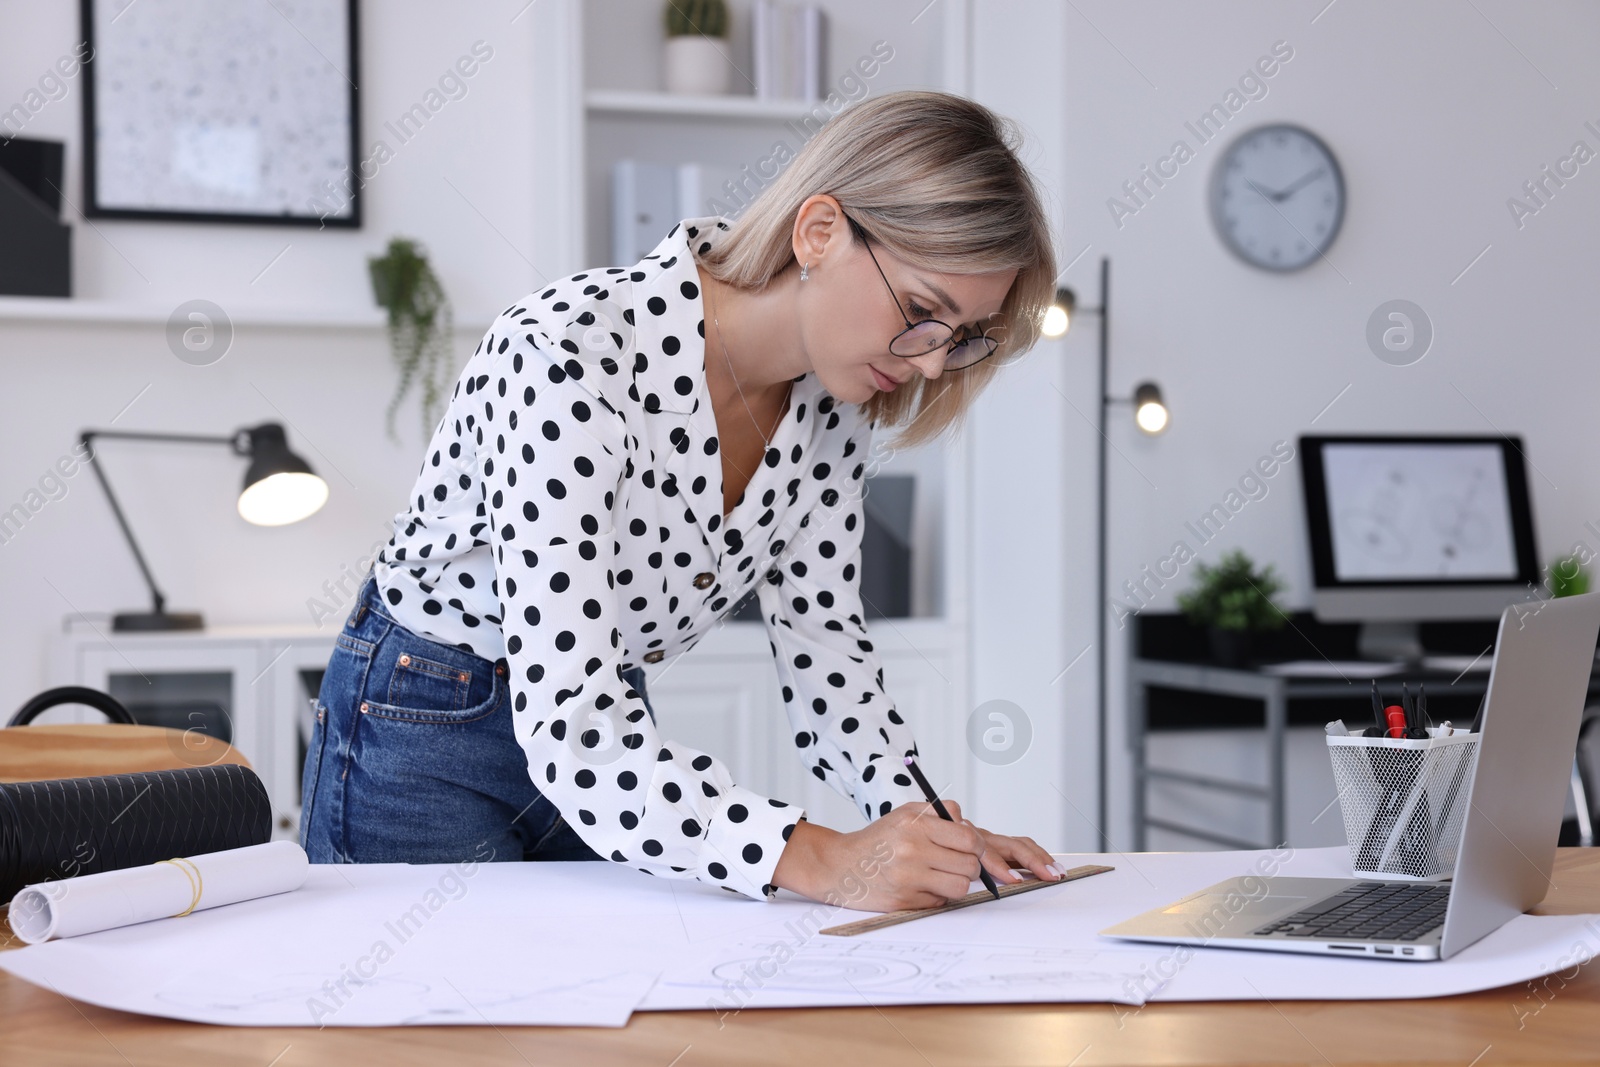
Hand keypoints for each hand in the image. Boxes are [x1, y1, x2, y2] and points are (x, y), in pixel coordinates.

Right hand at [770, 802, 1065, 911]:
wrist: (838, 866)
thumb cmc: (877, 840)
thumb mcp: (906, 815)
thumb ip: (940, 815)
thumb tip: (973, 827)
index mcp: (917, 822)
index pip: (969, 837)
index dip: (983, 851)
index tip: (992, 861)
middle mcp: (914, 846)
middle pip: (970, 863)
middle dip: (971, 868)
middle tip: (955, 866)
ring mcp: (909, 874)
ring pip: (960, 885)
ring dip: (957, 884)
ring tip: (934, 876)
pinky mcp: (905, 899)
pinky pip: (941, 901)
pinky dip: (939, 897)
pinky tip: (920, 888)